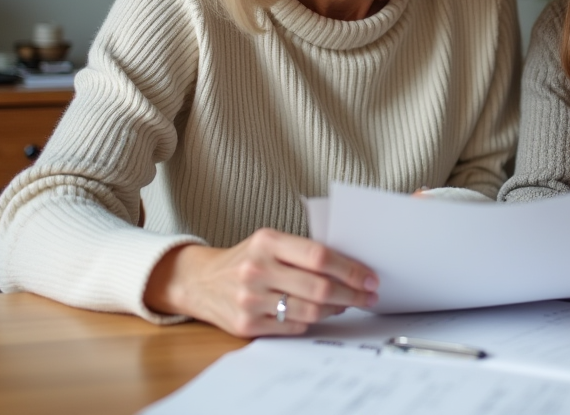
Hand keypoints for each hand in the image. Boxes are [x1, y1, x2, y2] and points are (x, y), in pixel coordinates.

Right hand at [143, 228, 377, 337]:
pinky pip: (294, 326)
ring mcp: (249, 299)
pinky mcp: (246, 324)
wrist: (200, 280)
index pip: (319, 256)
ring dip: (337, 309)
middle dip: (352, 293)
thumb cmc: (246, 258)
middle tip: (369, 295)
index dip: (350, 269)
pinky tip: (322, 313)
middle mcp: (256, 269)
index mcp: (267, 242)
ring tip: (348, 303)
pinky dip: (313, 320)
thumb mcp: (269, 242)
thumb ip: (304, 250)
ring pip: (310, 310)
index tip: (370, 277)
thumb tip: (351, 267)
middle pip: (319, 287)